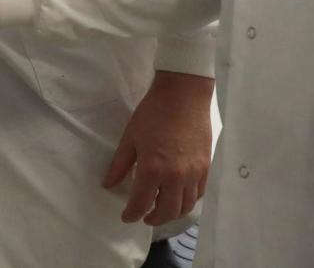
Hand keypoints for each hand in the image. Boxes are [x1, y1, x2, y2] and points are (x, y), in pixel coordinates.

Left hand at [103, 71, 213, 225]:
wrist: (183, 96)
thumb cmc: (152, 113)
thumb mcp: (130, 138)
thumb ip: (119, 165)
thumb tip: (108, 184)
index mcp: (152, 170)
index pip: (141, 203)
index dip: (132, 214)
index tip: (126, 217)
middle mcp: (175, 177)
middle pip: (166, 212)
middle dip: (153, 219)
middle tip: (144, 216)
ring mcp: (193, 174)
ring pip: (185, 207)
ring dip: (172, 214)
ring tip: (161, 210)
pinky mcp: (206, 168)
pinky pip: (198, 194)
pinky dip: (188, 201)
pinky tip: (178, 196)